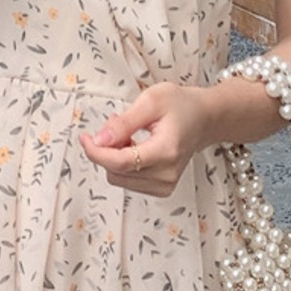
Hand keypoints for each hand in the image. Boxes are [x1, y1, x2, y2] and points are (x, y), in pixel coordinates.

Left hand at [78, 83, 211, 197]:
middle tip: (119, 126)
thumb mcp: (151, 101)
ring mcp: (165, 184)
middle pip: (116, 172)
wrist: (204, 118)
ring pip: (118, 178)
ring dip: (115, 157)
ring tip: (130, 135)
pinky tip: (136, 148)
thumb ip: (124, 122)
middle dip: (108, 150)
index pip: (120, 163)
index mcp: (166, 151)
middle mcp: (167, 173)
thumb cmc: (182, 106)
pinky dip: (124, 165)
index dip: (96, 152)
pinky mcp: (162, 188)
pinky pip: (127, 181)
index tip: (86, 138)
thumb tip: (99, 140)